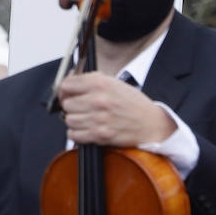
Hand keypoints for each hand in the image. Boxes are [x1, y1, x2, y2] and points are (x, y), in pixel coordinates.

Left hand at [57, 72, 175, 146]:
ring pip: (68, 120)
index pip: (66, 85)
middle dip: (72, 106)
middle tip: (81, 108)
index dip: (65, 90)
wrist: (150, 123)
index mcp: (99, 83)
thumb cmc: (132, 103)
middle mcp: (98, 99)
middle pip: (66, 104)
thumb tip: (69, 79)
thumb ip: (91, 80)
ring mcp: (98, 118)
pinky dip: (77, 134)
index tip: (68, 94)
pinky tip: (86, 129)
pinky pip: (73, 135)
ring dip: (74, 121)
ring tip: (86, 119)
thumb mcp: (113, 82)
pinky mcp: (100, 135)